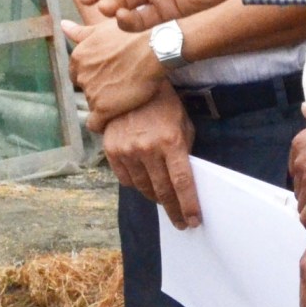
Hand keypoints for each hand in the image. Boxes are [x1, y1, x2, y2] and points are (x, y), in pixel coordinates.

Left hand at [60, 17, 166, 130]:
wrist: (154, 49)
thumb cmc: (132, 36)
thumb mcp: (102, 29)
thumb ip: (80, 32)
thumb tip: (63, 25)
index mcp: (78, 57)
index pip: (77, 74)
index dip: (94, 76)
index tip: (108, 76)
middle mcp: (80, 75)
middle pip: (86, 90)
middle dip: (98, 89)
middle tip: (118, 86)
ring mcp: (91, 92)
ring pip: (92, 105)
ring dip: (105, 104)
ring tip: (123, 98)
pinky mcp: (103, 108)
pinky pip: (94, 124)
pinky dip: (101, 124)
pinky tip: (113, 119)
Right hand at [101, 86, 201, 229]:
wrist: (128, 84)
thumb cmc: (162, 104)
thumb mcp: (182, 123)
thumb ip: (184, 150)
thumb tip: (185, 177)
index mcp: (170, 141)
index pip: (182, 182)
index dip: (188, 205)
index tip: (193, 220)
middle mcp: (148, 149)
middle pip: (163, 190)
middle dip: (174, 210)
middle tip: (181, 222)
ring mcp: (127, 151)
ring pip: (143, 188)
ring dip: (155, 197)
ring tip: (163, 200)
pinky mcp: (112, 151)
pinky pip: (126, 180)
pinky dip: (136, 184)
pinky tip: (144, 182)